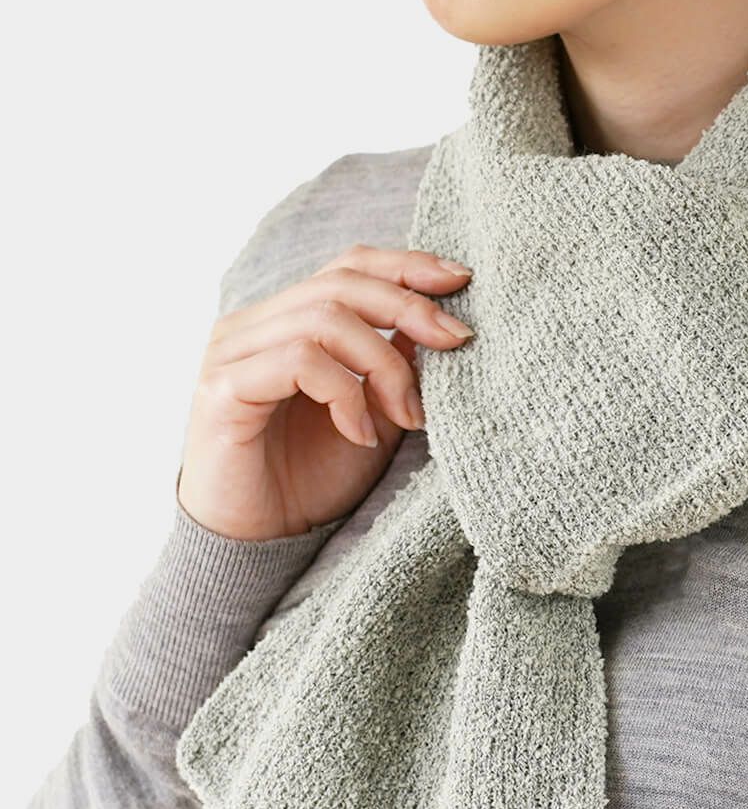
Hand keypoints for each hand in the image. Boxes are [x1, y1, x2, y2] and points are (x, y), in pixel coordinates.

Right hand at [177, 244, 474, 540]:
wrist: (263, 543)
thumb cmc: (314, 480)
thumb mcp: (376, 414)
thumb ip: (397, 366)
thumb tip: (441, 323)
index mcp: (287, 321)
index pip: (348, 266)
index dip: (406, 265)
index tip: (462, 280)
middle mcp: (254, 325)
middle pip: (342, 283)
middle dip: (411, 308)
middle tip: (458, 342)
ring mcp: (233, 352)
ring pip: (326, 319)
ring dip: (384, 365)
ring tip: (408, 416)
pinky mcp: (224, 388)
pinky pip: (299, 362)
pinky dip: (345, 395)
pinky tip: (360, 434)